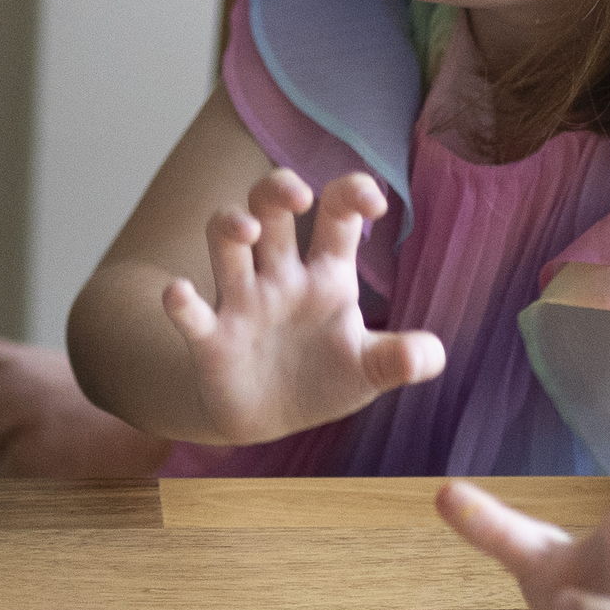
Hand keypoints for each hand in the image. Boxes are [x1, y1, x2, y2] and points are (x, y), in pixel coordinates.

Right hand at [158, 168, 444, 445]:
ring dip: (229, 224)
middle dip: (278, 188)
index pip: (337, 213)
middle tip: (298, 196)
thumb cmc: (324, 378)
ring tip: (245, 231)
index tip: (374, 202)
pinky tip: (179, 294)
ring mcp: (242, 302)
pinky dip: (180, 302)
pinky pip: (189, 312)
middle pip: (270, 208)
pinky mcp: (211, 339)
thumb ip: (402, 359)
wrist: (270, 421)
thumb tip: (430, 356)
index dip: (352, 192)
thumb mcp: (370, 371)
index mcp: (326, 273)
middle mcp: (281, 275)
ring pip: (225, 241)